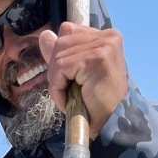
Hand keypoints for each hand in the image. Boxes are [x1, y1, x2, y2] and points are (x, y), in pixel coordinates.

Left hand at [38, 23, 128, 138]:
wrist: (112, 125)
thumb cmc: (98, 103)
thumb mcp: (78, 74)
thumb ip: (62, 53)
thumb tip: (44, 35)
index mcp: (106, 36)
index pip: (68, 31)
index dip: (61, 57)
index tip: (71, 79)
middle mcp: (107, 36)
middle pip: (61, 41)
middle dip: (56, 70)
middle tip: (68, 93)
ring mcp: (103, 45)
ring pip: (59, 55)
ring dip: (57, 81)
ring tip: (69, 98)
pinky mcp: (95, 58)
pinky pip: (61, 67)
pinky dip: (58, 87)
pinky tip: (68, 101)